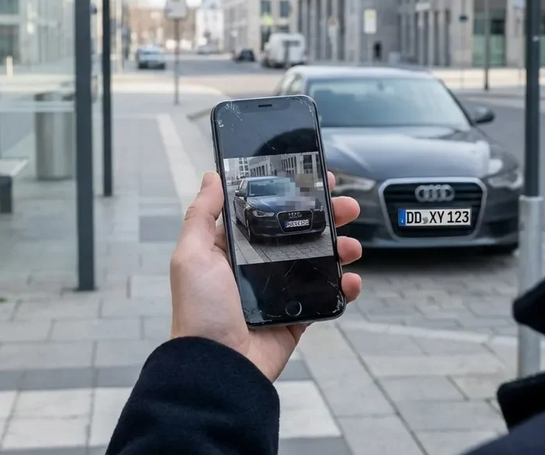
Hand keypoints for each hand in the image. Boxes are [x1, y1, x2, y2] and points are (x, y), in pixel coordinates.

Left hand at [170, 171, 361, 380]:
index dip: (290, 193)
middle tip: (345, 206)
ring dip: (341, 248)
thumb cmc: (199, 311)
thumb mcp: (192, 255)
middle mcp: (257, 265)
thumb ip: (202, 215)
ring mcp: (279, 289)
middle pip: (299, 231)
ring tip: (352, 246)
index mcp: (232, 248)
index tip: (314, 179)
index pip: (266, 211)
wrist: (218, 367)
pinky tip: (351, 279)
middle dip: (326, 216)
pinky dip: (344, 286)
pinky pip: (326, 295)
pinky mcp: (297, 314)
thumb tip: (211, 177)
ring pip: (318, 259)